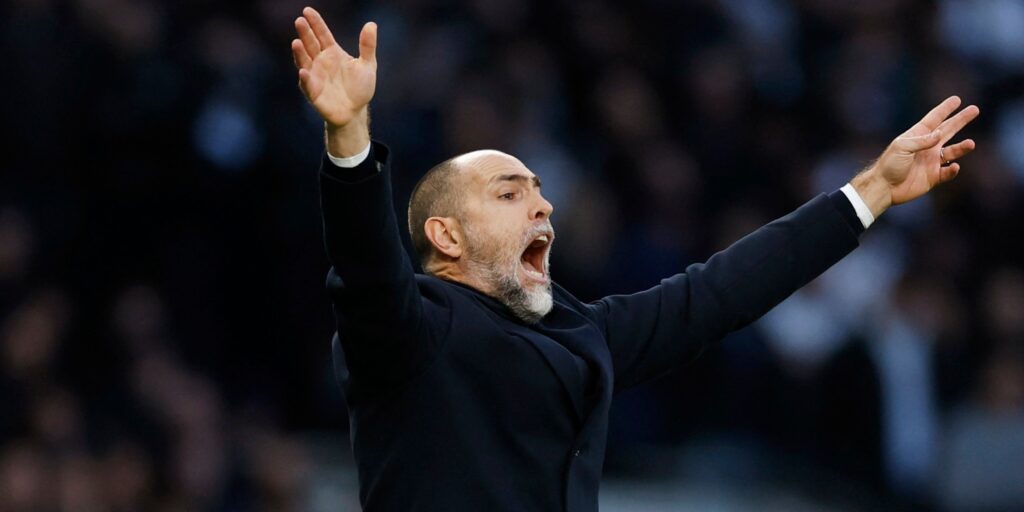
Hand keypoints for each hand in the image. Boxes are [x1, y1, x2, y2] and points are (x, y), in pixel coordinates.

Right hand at [291, 7, 376, 155]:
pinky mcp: (313, 92)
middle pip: (310, 44)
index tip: (307, 11)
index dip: (315, 23)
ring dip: (299, 53)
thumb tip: (371, 24)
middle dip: (305, 33)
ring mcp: (314, 76)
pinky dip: (305, 79)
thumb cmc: (360, 87)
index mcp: (332, 52)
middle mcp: (320, 62)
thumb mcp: (368, 65)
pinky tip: (303, 72)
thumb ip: (367, 46)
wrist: (355, 112)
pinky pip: (307, 85)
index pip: (322, 34)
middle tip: (300, 21)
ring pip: (304, 62)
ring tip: (296, 42)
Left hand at [853, 96, 979, 216]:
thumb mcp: (902, 147)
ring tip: (971, 144)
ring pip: (952, 151)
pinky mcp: (933, 177)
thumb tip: (940, 134)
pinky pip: (948, 172)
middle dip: (960, 120)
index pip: (934, 119)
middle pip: (948, 130)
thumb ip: (922, 140)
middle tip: (974, 109)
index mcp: (917, 136)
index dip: (945, 109)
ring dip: (962, 148)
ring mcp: (931, 161)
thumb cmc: (889, 165)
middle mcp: (927, 147)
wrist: (884, 188)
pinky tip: (955, 166)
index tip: (956, 99)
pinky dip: (953, 170)